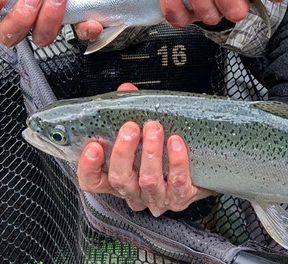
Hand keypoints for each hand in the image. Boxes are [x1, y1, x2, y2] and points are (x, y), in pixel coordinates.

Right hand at [76, 84, 212, 214]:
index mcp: (119, 178)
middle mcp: (134, 191)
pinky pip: (177, 182)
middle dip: (123, 152)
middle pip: (119, 179)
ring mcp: (156, 197)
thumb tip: (126, 89)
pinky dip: (176, 161)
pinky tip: (175, 142)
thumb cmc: (164, 152)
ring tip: (154, 128)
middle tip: (130, 128)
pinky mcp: (180, 197)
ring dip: (150, 152)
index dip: (88, 167)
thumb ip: (130, 111)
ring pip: (148, 181)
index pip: (92, 181)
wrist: (198, 172)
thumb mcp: (142, 133)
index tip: (93, 146)